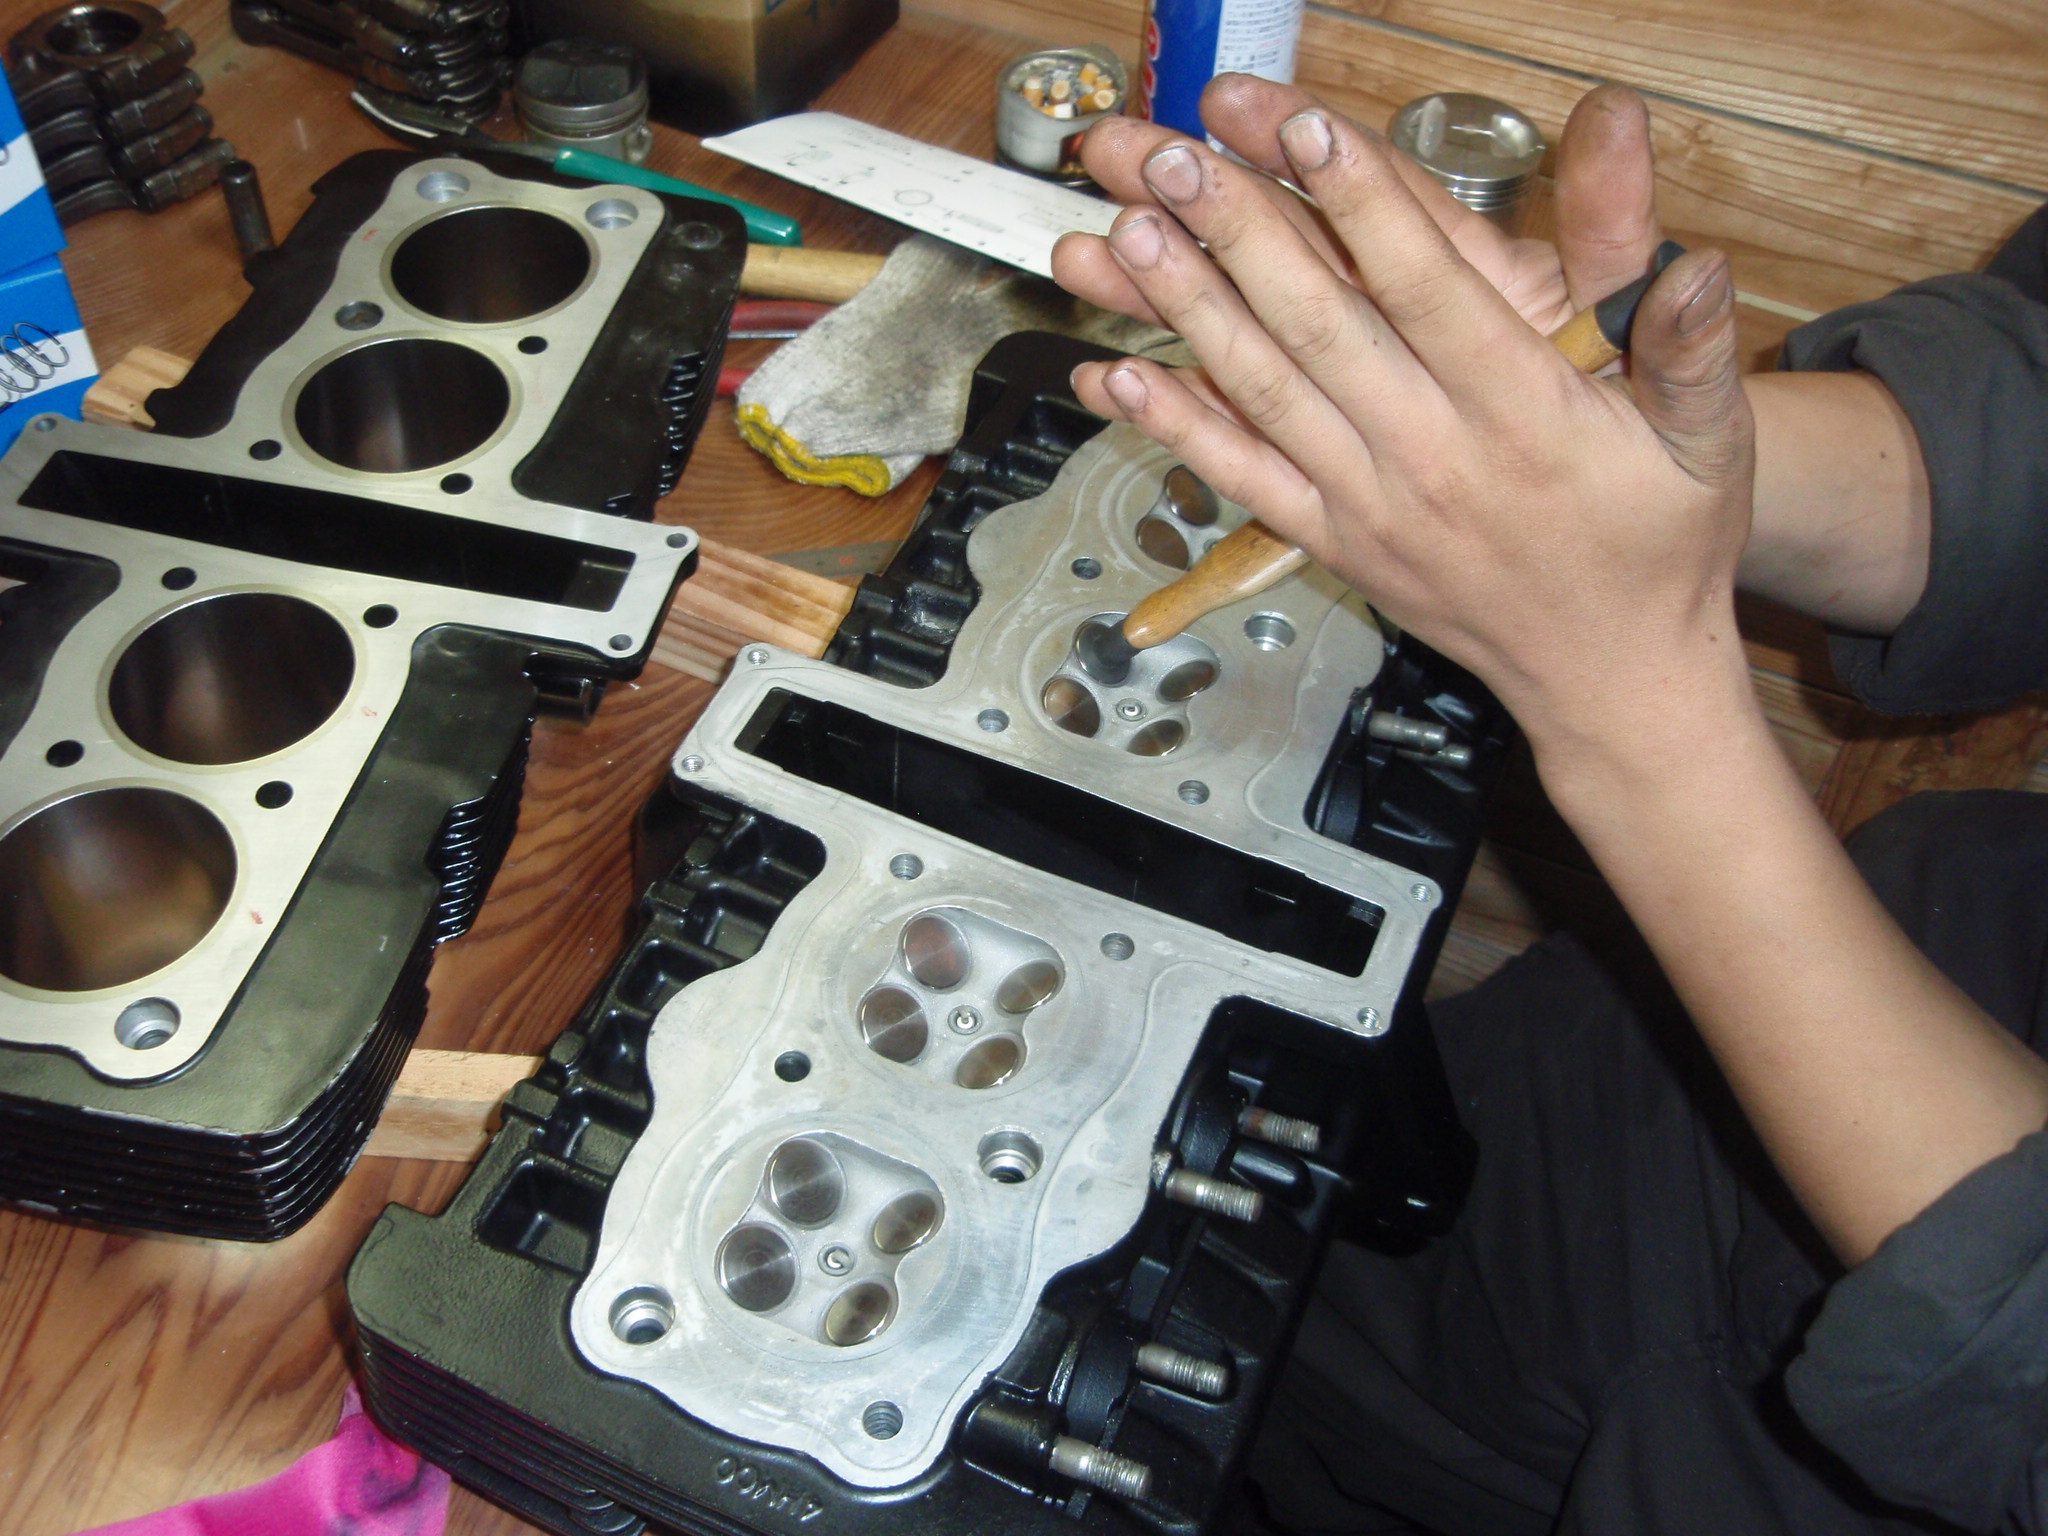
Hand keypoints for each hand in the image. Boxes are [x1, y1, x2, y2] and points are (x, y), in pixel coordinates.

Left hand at [1052, 103, 1755, 761]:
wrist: (1612, 677)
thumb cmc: (1659, 548)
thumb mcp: (1712, 440)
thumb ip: (1692, 345)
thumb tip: (1694, 266)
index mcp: (1525, 415)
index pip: (1430, 290)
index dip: (1363, 205)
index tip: (1306, 130)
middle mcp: (1435, 458)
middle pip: (1321, 325)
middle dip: (1239, 231)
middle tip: (1171, 155)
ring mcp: (1374, 506)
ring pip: (1265, 391)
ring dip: (1188, 309)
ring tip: (1127, 234)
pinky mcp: (1337, 543)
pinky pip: (1245, 478)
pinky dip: (1176, 427)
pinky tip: (1118, 377)